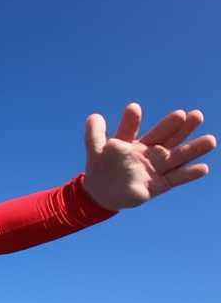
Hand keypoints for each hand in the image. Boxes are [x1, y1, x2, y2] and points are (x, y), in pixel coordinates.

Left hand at [80, 102, 211, 209]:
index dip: (146, 121)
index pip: (140, 130)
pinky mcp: (158, 185)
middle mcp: (149, 154)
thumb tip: (95, 115)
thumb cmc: (100, 167)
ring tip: (210, 140)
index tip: (149, 110)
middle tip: (197, 114)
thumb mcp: (96, 148)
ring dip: (193, 149)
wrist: (102, 193)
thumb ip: (95, 132)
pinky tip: (203, 168)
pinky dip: (188, 174)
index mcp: (134, 143)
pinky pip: (176, 179)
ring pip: (177, 157)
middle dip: (182, 128)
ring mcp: (155, 169)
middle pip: (168, 139)